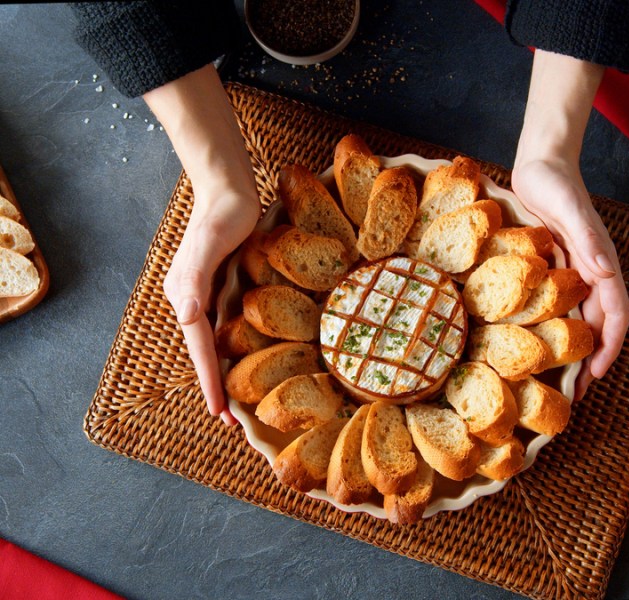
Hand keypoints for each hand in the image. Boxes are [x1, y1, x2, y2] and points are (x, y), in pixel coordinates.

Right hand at [163, 189, 259, 424]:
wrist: (229, 188)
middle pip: (205, 351)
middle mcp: (193, 299)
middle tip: (233, 423)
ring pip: (216, 342)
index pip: (200, 347)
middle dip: (217, 386)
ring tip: (238, 402)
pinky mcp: (223, 286)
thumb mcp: (210, 242)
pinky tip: (246, 359)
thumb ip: (195, 277)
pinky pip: (227, 326)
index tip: (220, 413)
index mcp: (186, 295)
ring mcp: (207, 294)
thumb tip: (185, 316)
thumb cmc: (223, 213)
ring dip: (225, 371)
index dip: (211, 381)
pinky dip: (235, 348)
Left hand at [514, 50, 628, 398]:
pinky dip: (550, 327)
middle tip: (570, 393)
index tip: (595, 376)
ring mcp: (570, 272)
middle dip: (588, 360)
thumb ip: (588, 239)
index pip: (615, 315)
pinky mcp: (550, 268)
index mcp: (599, 264)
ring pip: (575, 319)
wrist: (541, 163)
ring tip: (553, 378)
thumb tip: (606, 274)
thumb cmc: (555, 182)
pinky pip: (555, 305)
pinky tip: (531, 342)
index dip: (609, 348)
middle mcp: (589, 273)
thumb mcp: (570, 208)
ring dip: (569, 349)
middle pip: (595, 325)